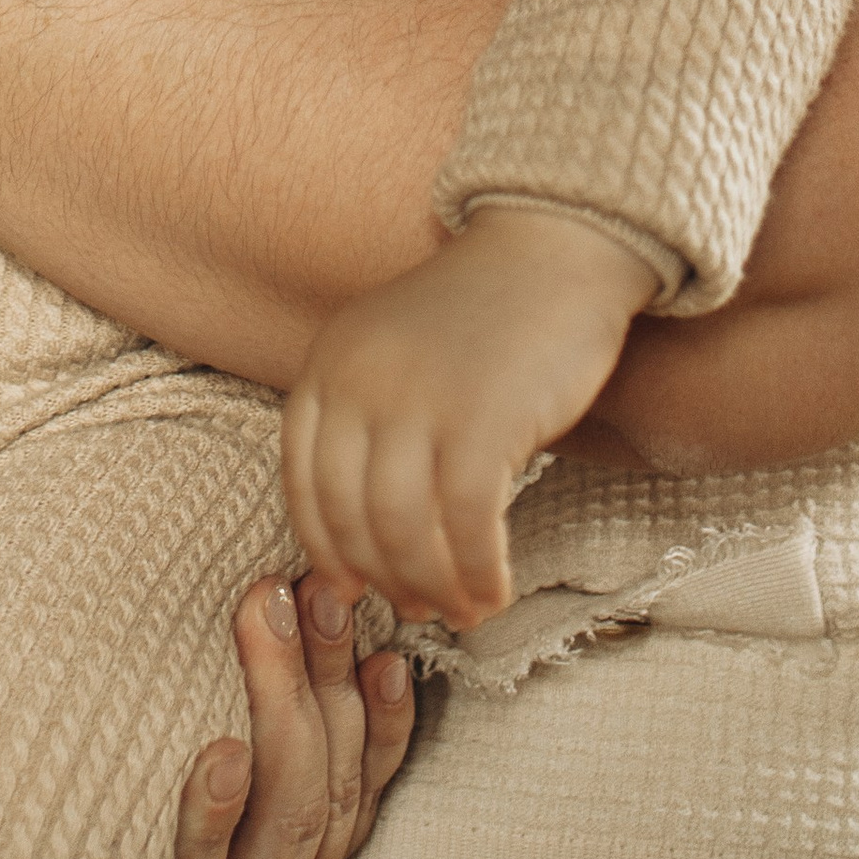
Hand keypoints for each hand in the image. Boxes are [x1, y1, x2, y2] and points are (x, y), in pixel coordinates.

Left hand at [160, 577, 412, 858]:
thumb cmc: (98, 830)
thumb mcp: (179, 769)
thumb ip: (244, 715)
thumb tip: (276, 595)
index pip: (356, 796)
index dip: (384, 728)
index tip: (385, 649)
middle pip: (322, 801)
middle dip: (325, 686)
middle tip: (311, 592)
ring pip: (281, 831)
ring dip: (282, 715)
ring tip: (270, 623)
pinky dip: (212, 820)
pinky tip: (220, 756)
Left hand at [283, 206, 655, 628]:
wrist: (555, 248)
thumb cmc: (481, 317)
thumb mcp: (394, 354)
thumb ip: (368, 424)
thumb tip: (359, 545)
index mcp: (330, 362)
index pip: (303, 482)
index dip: (326, 546)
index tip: (354, 587)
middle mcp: (361, 379)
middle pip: (350, 515)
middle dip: (383, 577)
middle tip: (419, 610)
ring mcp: (419, 397)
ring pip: (404, 529)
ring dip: (433, 586)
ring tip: (463, 609)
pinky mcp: (482, 417)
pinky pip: (466, 523)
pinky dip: (478, 570)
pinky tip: (496, 590)